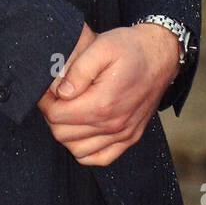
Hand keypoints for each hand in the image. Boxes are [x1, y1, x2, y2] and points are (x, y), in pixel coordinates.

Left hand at [36, 23, 180, 165]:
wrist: (160, 56)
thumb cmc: (130, 48)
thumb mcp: (102, 46)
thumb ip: (78, 70)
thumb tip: (61, 92)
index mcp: (103, 103)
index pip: (57, 116)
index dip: (44, 102)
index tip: (45, 89)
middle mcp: (113, 125)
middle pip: (63, 135)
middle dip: (52, 116)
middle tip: (53, 98)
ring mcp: (123, 134)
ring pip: (78, 150)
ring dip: (66, 133)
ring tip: (66, 111)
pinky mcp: (130, 138)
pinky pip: (100, 158)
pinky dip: (85, 150)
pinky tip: (82, 130)